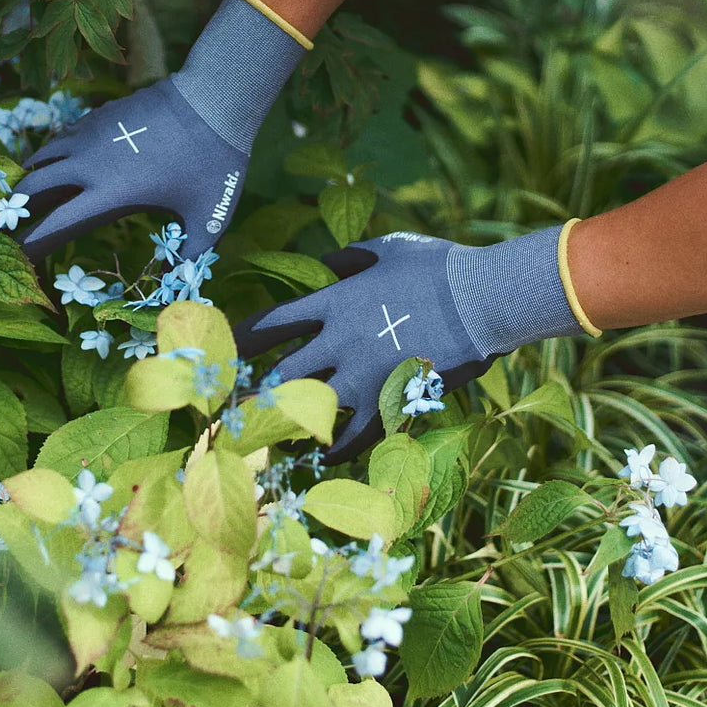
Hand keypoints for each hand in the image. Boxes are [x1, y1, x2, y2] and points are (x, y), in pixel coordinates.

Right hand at [14, 0, 307, 259]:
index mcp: (110, 193)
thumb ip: (190, 258)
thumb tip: (177, 287)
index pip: (55, 224)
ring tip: (19, 198)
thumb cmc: (214, 163)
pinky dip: (49, 155)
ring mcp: (90, 134)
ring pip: (41, 157)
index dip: (30, 243)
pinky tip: (53, 165)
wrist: (214, 99)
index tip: (13, 257)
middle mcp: (89, 163)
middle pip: (33, 187)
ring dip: (27, 179)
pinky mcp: (98, 115)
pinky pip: (60, 139)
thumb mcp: (209, 219)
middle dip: (13, 210)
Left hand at [232, 226, 588, 460]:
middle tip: (230, 411)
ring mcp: (364, 376)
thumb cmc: (440, 267)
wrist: (484, 299)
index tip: (222, 353)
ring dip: (285, 429)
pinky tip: (324, 457)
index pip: (272, 325)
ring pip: (308, 412)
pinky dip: (335, 450)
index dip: (242, 341)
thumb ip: (352, 258)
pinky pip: (354, 437)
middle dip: (251, 395)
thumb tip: (331, 263)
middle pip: (279, 376)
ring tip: (266, 442)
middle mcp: (340, 342)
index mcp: (335, 302)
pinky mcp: (391, 402)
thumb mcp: (389, 248)